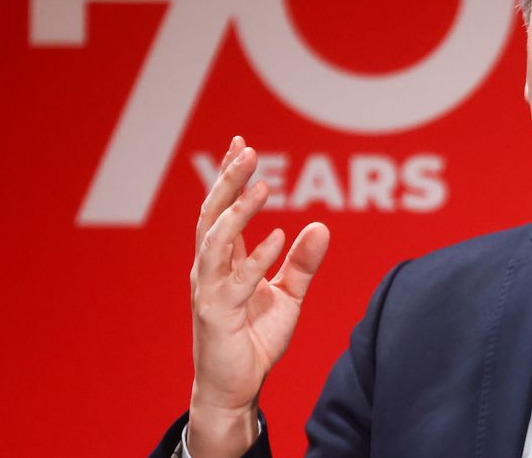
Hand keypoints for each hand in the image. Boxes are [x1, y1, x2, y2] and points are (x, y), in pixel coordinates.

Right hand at [187, 136, 329, 457]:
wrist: (236, 388)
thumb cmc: (254, 339)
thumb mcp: (288, 296)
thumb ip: (303, 263)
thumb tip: (322, 226)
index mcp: (222, 261)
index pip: (222, 209)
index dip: (230, 176)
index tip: (242, 143)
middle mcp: (209, 270)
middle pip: (213, 215)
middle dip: (228, 181)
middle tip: (246, 151)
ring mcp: (208, 291)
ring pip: (216, 242)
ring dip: (238, 212)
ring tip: (262, 186)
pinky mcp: (216, 315)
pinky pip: (236, 281)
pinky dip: (256, 257)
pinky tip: (278, 237)